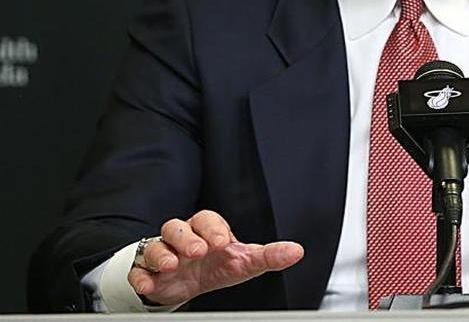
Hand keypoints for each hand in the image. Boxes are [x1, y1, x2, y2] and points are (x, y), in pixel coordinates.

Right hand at [128, 210, 303, 305]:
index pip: (207, 219)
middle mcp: (182, 238)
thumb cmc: (217, 265)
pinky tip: (148, 284)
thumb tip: (296, 251)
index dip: (213, 228)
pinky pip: (137, 271)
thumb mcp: (243, 261)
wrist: (189, 283)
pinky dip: (140, 277)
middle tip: (198, 251)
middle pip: (177, 227)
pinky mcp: (147, 273)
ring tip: (170, 265)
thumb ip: (268, 256)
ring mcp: (162, 254)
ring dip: (160, 254)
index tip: (223, 242)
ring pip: (153, 245)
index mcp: (206, 230)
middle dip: (186, 238)